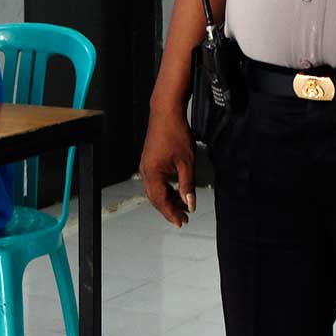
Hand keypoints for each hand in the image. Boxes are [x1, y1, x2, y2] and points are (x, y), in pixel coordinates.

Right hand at [140, 107, 196, 227]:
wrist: (166, 112)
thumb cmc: (176, 134)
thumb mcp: (187, 163)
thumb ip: (188, 185)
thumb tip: (190, 204)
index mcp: (152, 173)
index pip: (160, 201)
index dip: (171, 213)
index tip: (181, 222)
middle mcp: (145, 171)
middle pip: (156, 198)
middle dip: (169, 209)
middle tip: (183, 218)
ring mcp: (146, 166)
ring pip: (155, 190)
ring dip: (168, 199)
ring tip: (183, 206)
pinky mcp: (149, 160)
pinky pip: (156, 181)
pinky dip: (166, 188)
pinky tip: (177, 190)